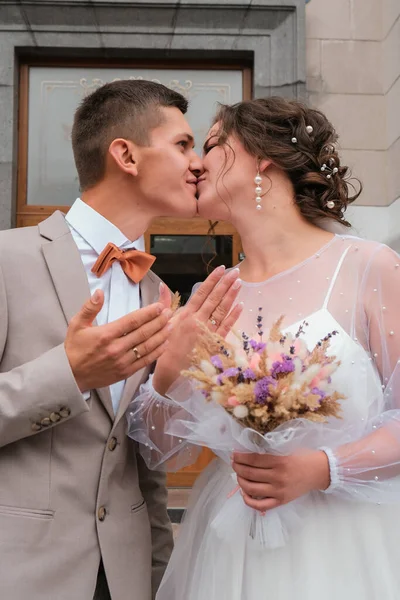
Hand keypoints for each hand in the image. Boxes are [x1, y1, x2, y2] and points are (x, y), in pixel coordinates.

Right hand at [65, 290, 171, 391]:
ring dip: (161, 335)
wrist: (70, 375)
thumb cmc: (74, 348)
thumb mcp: (76, 324)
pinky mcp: (125, 372)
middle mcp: (116, 348)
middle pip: (143, 333)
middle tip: (170, 313)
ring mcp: (122, 362)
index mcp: (105, 335)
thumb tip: (99, 292)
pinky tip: (164, 344)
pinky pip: (145, 361)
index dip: (148, 313)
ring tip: (171, 325)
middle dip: (159, 321)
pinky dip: (156, 352)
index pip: (132, 321)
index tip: (159, 306)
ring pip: (147, 347)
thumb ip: (89, 307)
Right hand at [152, 266, 242, 394]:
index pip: (201, 293)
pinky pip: (226, 327)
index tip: (221, 269)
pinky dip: (233, 316)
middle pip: (214, 299)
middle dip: (225, 284)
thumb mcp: (163, 323)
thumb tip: (162, 285)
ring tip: (239, 283)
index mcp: (185, 314)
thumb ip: (165, 303)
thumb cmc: (165, 347)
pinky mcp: (214, 344)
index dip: (212, 280)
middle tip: (235, 272)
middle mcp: (197, 321)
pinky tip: (240, 306)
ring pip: (222, 310)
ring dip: (231, 296)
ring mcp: (207, 332)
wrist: (170, 373)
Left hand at [232, 451, 329, 512]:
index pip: (253, 459)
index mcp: (279, 461)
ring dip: (240, 481)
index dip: (241, 457)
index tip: (235, 454)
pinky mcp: (281, 501)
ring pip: (252, 488)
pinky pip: (261, 505)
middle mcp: (278, 477)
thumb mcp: (286, 449)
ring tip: (238, 475)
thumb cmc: (303, 457)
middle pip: (250, 473)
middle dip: (237, 467)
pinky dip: (248, 500)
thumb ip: (270, 451)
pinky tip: (244, 493)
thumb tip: (248, 452)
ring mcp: (279, 491)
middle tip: (234, 463)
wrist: (319, 471)